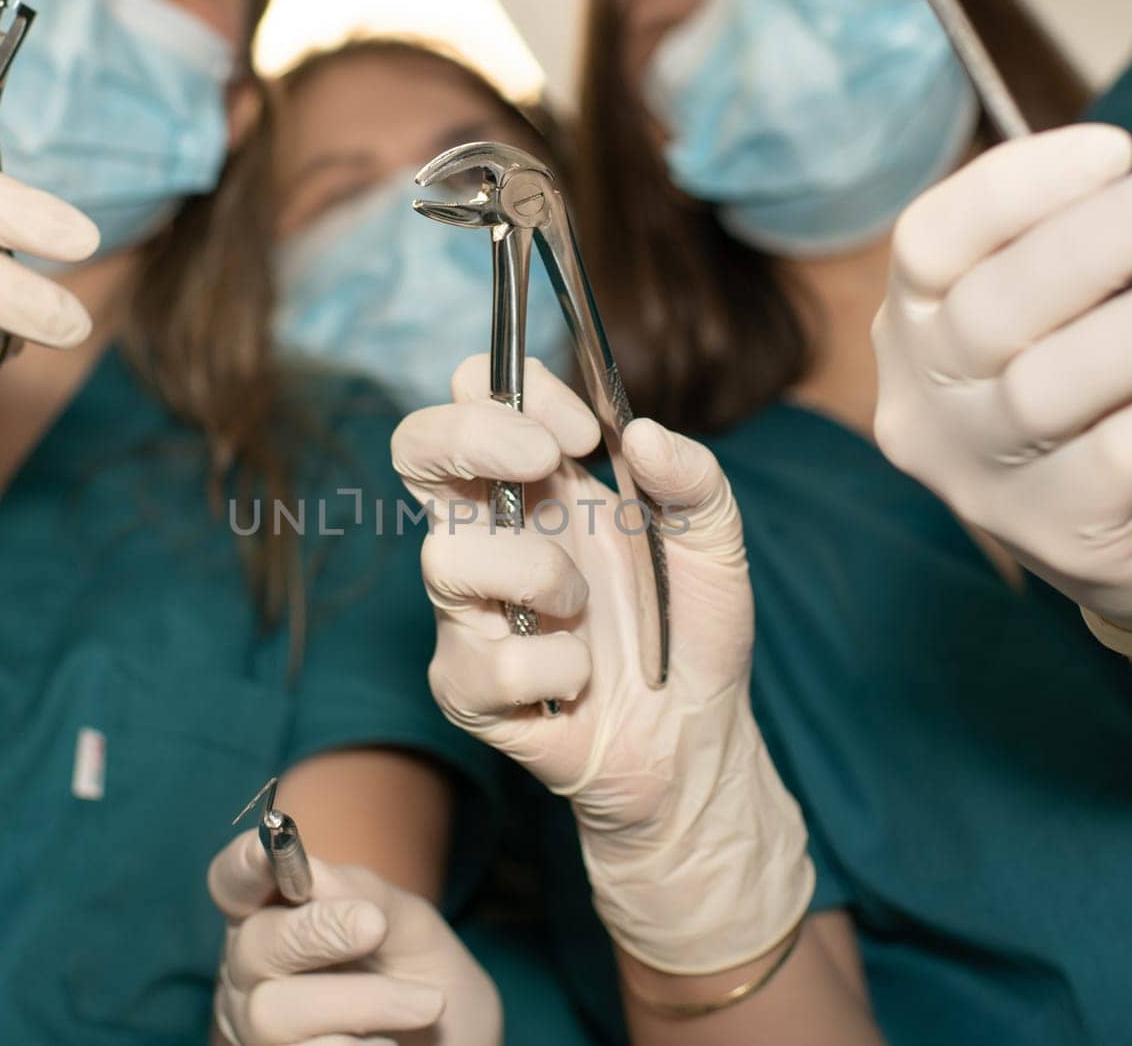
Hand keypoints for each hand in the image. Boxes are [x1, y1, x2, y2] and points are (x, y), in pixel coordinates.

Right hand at [208, 831, 499, 1045]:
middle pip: (252, 944)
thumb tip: (314, 872)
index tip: (269, 849)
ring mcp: (257, 1028)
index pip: (234, 883)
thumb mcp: (410, 926)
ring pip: (272, 1011)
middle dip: (315, 931)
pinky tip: (390, 1042)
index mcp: (275, 915)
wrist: (456, 1037)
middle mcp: (253, 971)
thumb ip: (365, 895)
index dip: (243, 865)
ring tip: (424, 1004)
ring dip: (361, 1002)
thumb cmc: (422, 975)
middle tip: (374, 926)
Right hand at [390, 356, 812, 974]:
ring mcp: (468, 609)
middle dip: (471, 436)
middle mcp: (491, 534)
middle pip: (416, 449)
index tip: (581, 429)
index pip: (477, 400)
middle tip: (545, 461)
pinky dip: (557, 666)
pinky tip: (582, 679)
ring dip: (536, 575)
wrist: (693, 739)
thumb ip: (693, 478)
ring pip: (446, 558)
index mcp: (538, 487)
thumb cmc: (688, 632)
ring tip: (583, 608)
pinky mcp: (466, 685)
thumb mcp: (714, 542)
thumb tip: (639, 432)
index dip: (512, 391)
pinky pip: (490, 659)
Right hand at [873, 124, 1131, 658]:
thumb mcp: (1077, 310)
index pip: (928, 242)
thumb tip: (1129, 192)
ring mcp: (975, 476)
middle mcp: (923, 402)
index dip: (1010, 189)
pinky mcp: (1048, 532)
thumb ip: (1077, 259)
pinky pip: (1119, 457)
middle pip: (985, 313)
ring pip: (1048, 389)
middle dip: (1087, 244)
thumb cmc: (1106, 391)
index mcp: (914, 325)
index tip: (1114, 149)